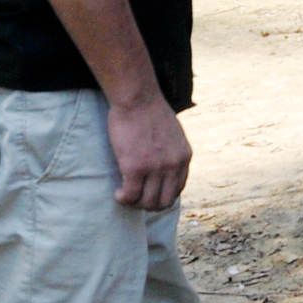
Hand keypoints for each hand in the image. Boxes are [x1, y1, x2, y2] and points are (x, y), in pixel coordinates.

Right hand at [107, 91, 192, 210]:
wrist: (137, 97)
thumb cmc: (150, 110)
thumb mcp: (173, 133)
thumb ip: (172, 152)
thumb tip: (164, 168)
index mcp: (184, 156)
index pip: (177, 189)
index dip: (162, 196)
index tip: (149, 193)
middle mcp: (173, 165)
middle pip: (164, 201)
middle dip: (149, 205)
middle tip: (135, 198)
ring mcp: (155, 168)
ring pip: (147, 202)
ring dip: (134, 203)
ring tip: (125, 195)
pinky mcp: (135, 167)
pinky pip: (130, 195)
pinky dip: (123, 198)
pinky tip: (118, 193)